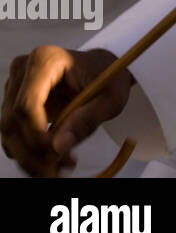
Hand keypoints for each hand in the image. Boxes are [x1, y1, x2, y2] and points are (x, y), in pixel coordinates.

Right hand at [1, 47, 131, 176]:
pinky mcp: (13, 102)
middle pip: (13, 121)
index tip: (55, 154)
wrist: (103, 69)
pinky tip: (53, 160)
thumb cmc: (108, 77)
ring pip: (9, 132)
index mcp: (46, 60)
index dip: (36, 135)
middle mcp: (23, 70)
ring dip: (30, 157)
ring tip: (60, 168)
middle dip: (32, 153)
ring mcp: (15, 86)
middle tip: (56, 172)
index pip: (27, 105)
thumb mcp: (110, 99)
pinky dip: (29, 152)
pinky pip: (13, 134)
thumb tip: (59, 147)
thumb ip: (86, 121)